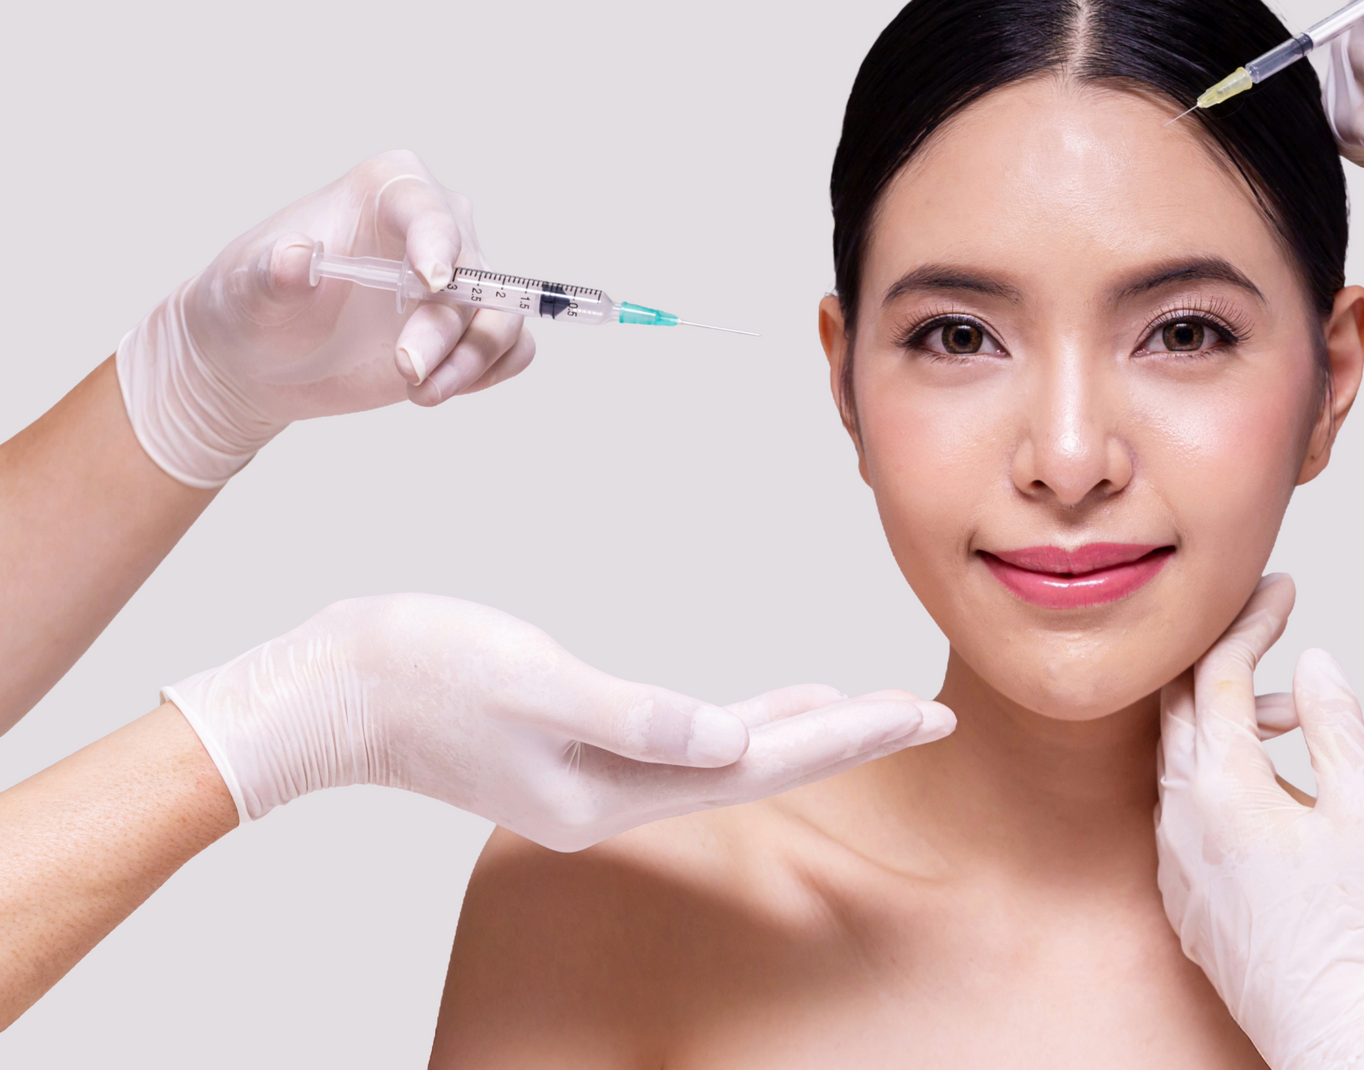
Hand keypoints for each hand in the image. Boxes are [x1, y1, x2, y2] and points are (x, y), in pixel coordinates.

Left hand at [116, 151, 536, 486]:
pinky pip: (513, 348)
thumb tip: (297, 256)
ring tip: (423, 394)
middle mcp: (434, 230)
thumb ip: (272, 273)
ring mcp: (456, 284)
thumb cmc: (250, 308)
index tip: (432, 285)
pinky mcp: (466, 331)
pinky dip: (488, 373)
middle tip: (407, 370)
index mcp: (385, 193)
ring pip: (502, 316)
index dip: (439, 244)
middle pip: (474, 274)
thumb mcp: (246, 290)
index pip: (428, 210)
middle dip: (448, 328)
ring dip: (473, 360)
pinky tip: (437, 389)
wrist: (257, 361)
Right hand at [162, 594, 955, 851]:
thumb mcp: (532, 682)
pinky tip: (770, 707)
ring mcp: (596, 776)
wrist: (332, 686)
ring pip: (730, 758)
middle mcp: (614, 797)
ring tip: (871, 713)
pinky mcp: (579, 746)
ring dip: (801, 735)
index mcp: (610, 789)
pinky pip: (689, 740)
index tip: (917, 714)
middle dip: (847, 740)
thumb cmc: (422, 671)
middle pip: (759, 769)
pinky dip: (741, 722)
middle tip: (927, 714)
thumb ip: (632, 716)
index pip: (758, 765)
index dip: (845, 738)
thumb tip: (725, 744)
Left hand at [1157, 576, 1363, 1069]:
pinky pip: (1182, 803)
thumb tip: (1314, 659)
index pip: (1221, 674)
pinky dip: (1218, 770)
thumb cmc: (1356, 931)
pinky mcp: (1179, 888)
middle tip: (1266, 619)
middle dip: (1224, 653)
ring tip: (1298, 715)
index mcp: (1222, 786)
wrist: (1330, 1027)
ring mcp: (1172, 854)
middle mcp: (1179, 815)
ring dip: (1228, 717)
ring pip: (1180, 753)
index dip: (1251, 621)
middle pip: (1180, 702)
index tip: (1282, 587)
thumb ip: (1337, 726)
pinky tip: (1269, 778)